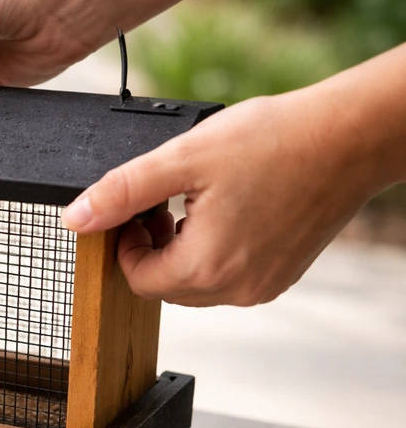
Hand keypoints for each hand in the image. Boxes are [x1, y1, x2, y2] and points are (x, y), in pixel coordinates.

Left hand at [62, 85, 393, 306]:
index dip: (125, 243)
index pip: (136, 279)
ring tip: (194, 203)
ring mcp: (262, 287)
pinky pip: (228, 277)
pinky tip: (225, 211)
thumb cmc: (275, 141)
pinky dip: (213, 252)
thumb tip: (76, 218)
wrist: (351, 137)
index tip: (136, 210)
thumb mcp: (183, 158)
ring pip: (195, 283)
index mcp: (206, 268)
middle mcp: (235, 289)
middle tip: (162, 204)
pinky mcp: (280, 276)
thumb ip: (122, 191)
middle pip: (164, 285)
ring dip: (181, 250)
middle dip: (151, 248)